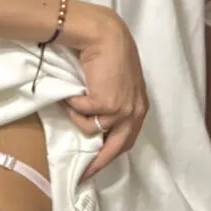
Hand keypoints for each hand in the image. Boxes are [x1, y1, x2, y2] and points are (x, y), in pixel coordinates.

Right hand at [63, 11, 148, 182]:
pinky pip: (80, 113)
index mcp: (139, 107)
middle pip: (116, 148)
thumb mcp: (118, 82)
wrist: (104, 36)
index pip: (127, 138)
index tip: (97, 164)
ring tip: (71, 99)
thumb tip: (97, 124)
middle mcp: (135, 112)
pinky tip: (72, 89)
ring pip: (91, 129)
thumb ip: (114, 101)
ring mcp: (121, 110)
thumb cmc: (109, 52)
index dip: (111, 152)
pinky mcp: (106, 104)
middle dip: (98, 163)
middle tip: (84, 174)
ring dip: (77, 116)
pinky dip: (72, 103)